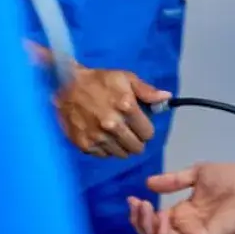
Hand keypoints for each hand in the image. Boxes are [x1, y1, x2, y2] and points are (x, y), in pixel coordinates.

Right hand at [53, 65, 169, 158]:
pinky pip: (104, 155)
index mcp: (127, 107)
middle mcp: (113, 125)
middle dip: (137, 140)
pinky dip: (106, 149)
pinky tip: (103, 136)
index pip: (148, 133)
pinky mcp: (84, 145)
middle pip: (136, 147)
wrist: (67, 86)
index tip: (140, 125)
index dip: (146, 129)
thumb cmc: (101, 81)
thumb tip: (167, 98)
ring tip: (116, 134)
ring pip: (121, 154)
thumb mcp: (126, 78)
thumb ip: (147, 91)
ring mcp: (98, 137)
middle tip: (130, 131)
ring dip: (122, 146)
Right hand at [129, 163, 234, 233]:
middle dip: (139, 222)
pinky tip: (162, 218)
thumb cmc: (231, 178)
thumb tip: (149, 183)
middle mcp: (185, 227)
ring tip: (146, 208)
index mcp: (183, 213)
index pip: (155, 221)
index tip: (132, 198)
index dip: (140, 213)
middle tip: (136, 204)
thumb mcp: (197, 173)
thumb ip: (174, 180)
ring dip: (148, 228)